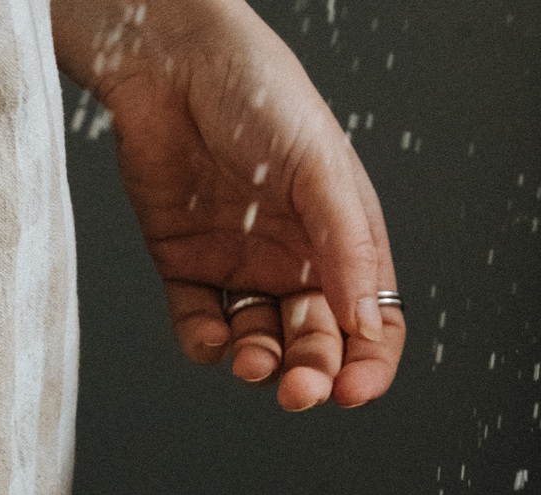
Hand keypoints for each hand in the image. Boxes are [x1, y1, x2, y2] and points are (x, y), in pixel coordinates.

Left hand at [52, 0, 403, 409]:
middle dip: (313, 375)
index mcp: (343, 243)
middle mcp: (297, 262)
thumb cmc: (260, 93)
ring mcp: (243, 267)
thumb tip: (369, 328)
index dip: (368, 367)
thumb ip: (349, 250)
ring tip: (252, 360)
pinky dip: (206, 344)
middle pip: (317, 346)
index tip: (353, 391)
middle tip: (301, 390)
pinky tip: (212, 339)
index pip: (371, 326)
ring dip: (261, 365)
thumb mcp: (322, 170)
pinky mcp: (188, 265)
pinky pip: (200, 324)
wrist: (170, 57)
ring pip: (262, 345)